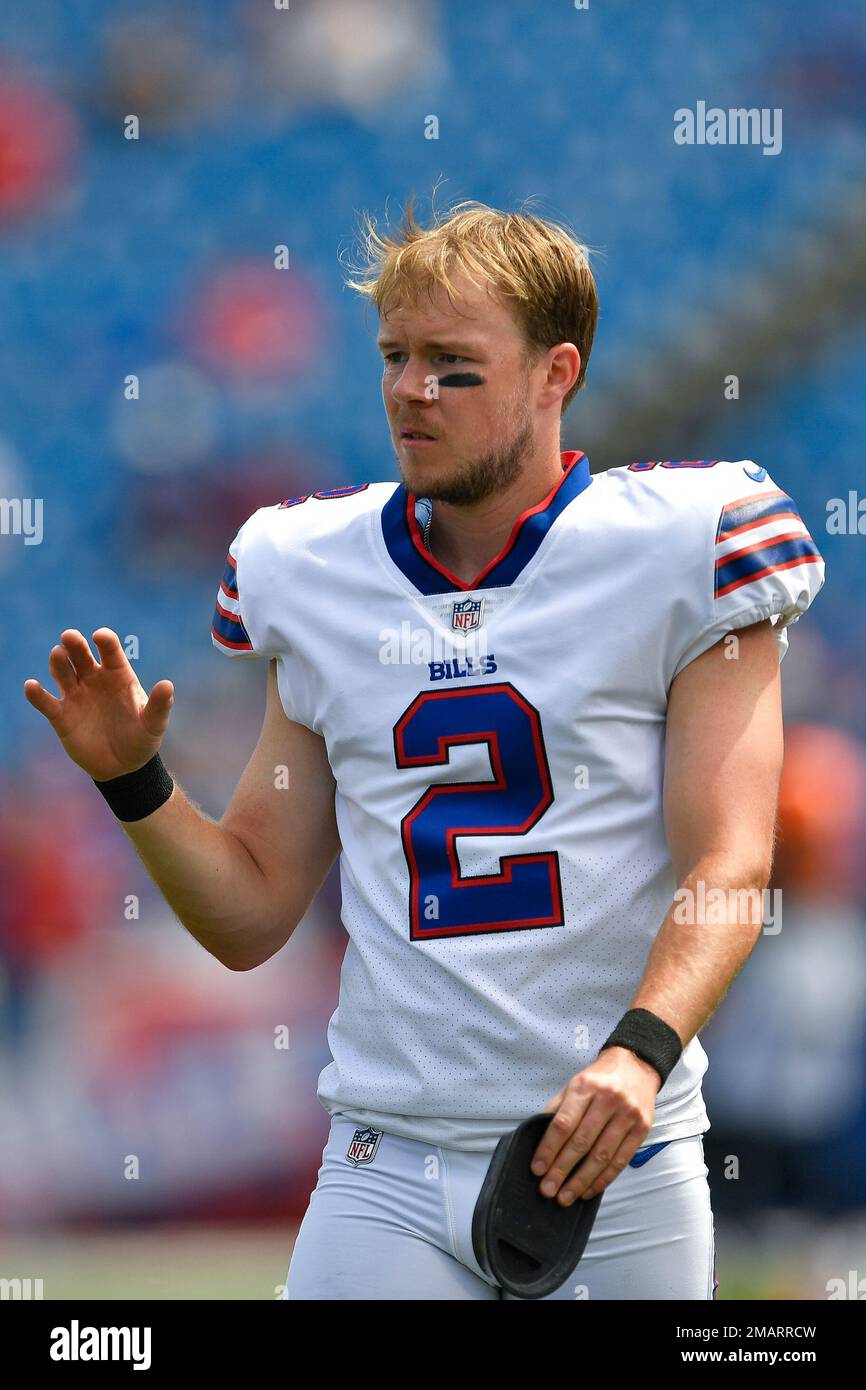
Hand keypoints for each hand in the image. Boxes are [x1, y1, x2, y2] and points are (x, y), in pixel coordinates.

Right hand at [24, 628, 173, 780]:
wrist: (123, 767)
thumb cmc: (142, 739)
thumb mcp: (154, 724)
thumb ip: (160, 705)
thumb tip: (167, 685)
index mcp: (118, 675)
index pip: (110, 652)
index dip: (105, 642)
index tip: (100, 636)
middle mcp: (94, 680)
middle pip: (81, 656)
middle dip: (75, 645)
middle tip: (69, 637)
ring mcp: (76, 696)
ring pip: (62, 672)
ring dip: (58, 663)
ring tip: (58, 655)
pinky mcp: (61, 716)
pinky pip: (46, 702)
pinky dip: (37, 694)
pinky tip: (32, 686)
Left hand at [530, 1047, 659, 1205]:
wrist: (636, 1065)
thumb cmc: (599, 1078)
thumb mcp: (574, 1084)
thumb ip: (557, 1109)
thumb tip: (539, 1140)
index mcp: (585, 1087)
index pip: (563, 1123)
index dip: (548, 1149)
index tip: (537, 1169)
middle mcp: (607, 1100)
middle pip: (581, 1143)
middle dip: (562, 1170)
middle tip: (547, 1190)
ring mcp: (627, 1115)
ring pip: (602, 1156)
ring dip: (581, 1181)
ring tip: (565, 1197)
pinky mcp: (642, 1128)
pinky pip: (621, 1160)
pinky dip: (603, 1179)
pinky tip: (589, 1190)